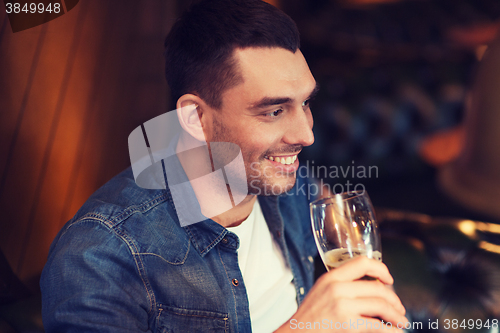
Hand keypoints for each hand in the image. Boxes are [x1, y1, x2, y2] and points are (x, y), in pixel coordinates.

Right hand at [276, 256, 407, 332]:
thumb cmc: (310, 315)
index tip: (390, 279)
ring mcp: (342, 306)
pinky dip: (391, 330)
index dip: (381, 269)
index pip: (362, 262)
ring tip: (402, 322)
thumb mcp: (322, 290)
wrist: (297, 332)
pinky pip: (377, 325)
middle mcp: (337, 288)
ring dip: (396, 315)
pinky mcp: (346, 324)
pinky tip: (395, 332)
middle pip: (377, 288)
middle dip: (394, 300)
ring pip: (380, 305)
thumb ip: (342, 284)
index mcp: (331, 276)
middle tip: (400, 308)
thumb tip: (373, 287)